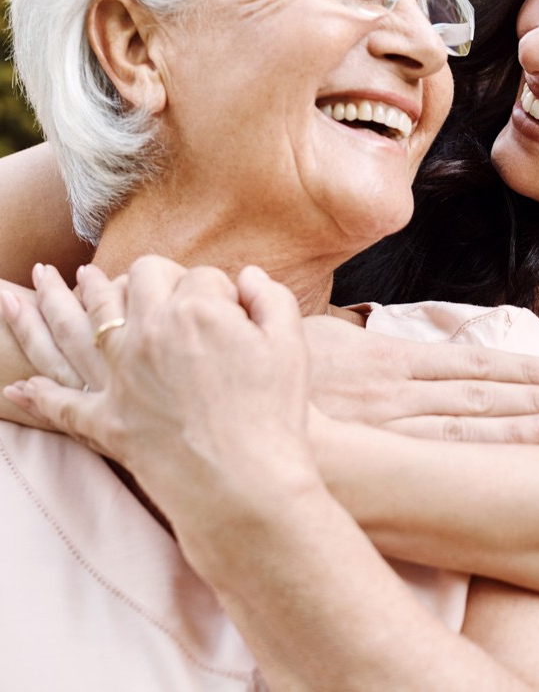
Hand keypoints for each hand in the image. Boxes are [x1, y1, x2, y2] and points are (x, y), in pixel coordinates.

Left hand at [3, 259, 317, 526]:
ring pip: (87, 321)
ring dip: (70, 297)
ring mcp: (122, 376)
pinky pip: (63, 403)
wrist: (248, 483)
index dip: (222, 289)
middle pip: (141, 279)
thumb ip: (271, 297)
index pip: (204, 277)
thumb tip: (249, 276)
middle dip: (150, 274)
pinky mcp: (107, 420)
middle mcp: (150, 332)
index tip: (236, 307)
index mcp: (197, 310)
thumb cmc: (276, 411)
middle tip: (156, 280)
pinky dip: (38, 397)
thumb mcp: (291, 344)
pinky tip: (17, 389)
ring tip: (50, 280)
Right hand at [300, 314, 538, 442]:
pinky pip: (431, 459)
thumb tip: (385, 335)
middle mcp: (395, 393)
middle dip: (534, 397)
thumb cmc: (277, 369)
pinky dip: (475, 458)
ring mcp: (384, 430)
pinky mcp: (370, 458)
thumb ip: (364, 340)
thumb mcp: (321, 339)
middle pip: (479, 394)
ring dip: (518, 426)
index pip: (470, 363)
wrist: (227, 398)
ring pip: (464, 428)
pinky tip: (507, 460)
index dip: (519, 369)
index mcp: (389, 359)